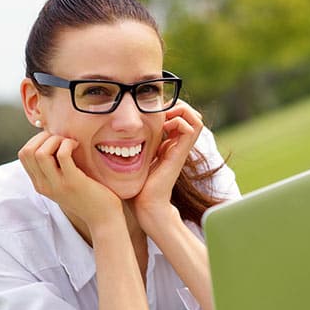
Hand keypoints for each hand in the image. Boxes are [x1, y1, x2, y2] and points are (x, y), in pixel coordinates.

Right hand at [18, 131, 121, 230]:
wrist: (103, 219)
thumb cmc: (88, 196)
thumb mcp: (63, 183)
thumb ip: (54, 169)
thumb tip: (52, 141)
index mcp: (40, 184)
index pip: (23, 155)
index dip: (37, 140)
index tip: (54, 140)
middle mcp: (44, 185)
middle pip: (28, 151)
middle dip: (44, 137)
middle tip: (62, 140)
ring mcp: (57, 184)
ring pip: (41, 153)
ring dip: (55, 140)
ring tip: (69, 143)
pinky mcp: (73, 182)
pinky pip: (62, 154)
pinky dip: (68, 144)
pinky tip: (77, 146)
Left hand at [131, 101, 203, 227]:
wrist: (145, 204)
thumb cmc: (135, 185)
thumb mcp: (132, 158)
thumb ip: (131, 146)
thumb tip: (114, 133)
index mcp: (167, 144)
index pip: (177, 116)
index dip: (167, 107)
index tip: (149, 111)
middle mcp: (176, 144)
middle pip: (190, 114)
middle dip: (175, 105)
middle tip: (157, 111)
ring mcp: (180, 148)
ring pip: (195, 118)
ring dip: (180, 111)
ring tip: (163, 117)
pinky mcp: (180, 153)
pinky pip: (192, 128)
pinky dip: (179, 120)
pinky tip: (163, 127)